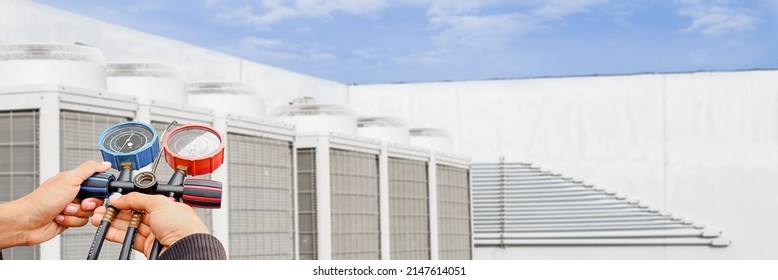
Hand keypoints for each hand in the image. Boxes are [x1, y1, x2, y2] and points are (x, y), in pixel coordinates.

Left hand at [0, 161, 109, 248]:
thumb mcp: (69, 180)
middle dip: (87, 204)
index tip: (93, 192)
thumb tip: (104, 164)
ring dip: (76, 213)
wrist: (27, 222)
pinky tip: (60, 217)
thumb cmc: (42, 200)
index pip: (98, 183)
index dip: (99, 189)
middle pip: (96, 199)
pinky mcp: (70, 219)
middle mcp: (74, 193)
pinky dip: (71, 221)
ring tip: (63, 210)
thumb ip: (89, 169)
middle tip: (78, 202)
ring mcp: (72, 207)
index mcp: (74, 181)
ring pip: (89, 212)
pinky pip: (82, 222)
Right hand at [91, 192, 208, 257]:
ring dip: (113, 222)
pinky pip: (129, 239)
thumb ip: (138, 199)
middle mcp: (163, 220)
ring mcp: (155, 235)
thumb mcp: (159, 203)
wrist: (186, 249)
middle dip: (117, 211)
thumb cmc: (183, 227)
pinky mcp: (148, 247)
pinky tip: (107, 230)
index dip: (128, 200)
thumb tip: (121, 197)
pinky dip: (117, 234)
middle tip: (103, 209)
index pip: (143, 201)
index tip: (114, 200)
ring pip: (130, 227)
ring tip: (99, 218)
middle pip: (134, 214)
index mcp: (169, 207)